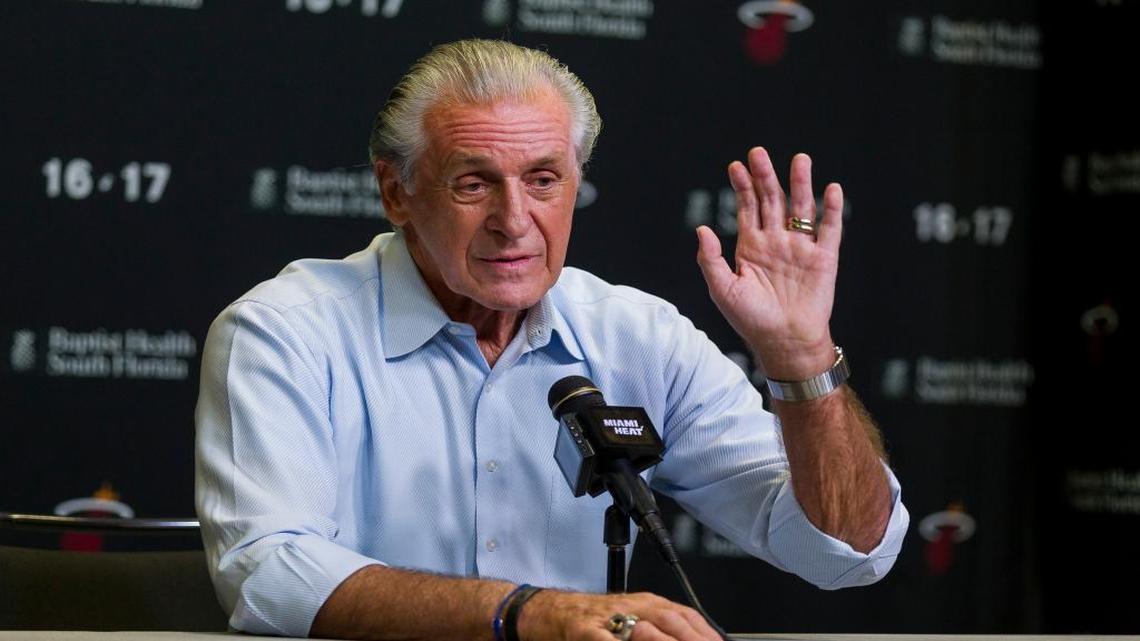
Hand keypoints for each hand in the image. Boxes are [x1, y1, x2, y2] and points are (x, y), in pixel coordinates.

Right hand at [517, 589, 719, 640]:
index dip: (707, 634)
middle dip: (695, 640)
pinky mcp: (585, 630)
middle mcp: (632, 606)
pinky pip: (606, 640)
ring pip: (645, 631)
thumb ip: (659, 630)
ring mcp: (609, 618)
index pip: (687, 616)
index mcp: (647, 604)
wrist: (548, 612)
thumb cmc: (591, 622)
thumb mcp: (631, 620)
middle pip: (673, 622)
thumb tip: (693, 635)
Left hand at [695, 147, 842, 379]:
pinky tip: (830, 189)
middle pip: (772, 200)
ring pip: (801, 208)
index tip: (735, 166)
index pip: (747, 207)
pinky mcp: (824, 258)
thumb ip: (711, 259)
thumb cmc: (751, 320)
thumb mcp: (723, 289)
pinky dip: (831, 209)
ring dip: (800, 184)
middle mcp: (776, 241)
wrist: (784, 342)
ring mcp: (801, 247)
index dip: (742, 187)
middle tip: (759, 153)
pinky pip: (830, 229)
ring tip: (799, 160)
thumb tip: (702, 229)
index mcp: (751, 246)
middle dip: (765, 176)